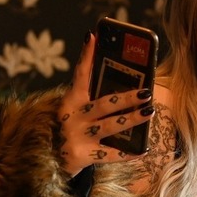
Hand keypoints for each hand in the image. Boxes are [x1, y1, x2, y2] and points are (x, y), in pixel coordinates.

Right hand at [57, 31, 154, 177]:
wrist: (47, 160)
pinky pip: (111, 154)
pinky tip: (143, 150)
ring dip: (132, 119)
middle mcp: (73, 117)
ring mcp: (78, 136)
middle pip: (104, 104)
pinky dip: (128, 153)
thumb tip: (119, 82)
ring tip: (149, 111)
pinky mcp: (83, 155)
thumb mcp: (74, 110)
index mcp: (71, 101)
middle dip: (127, 98)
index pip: (80, 74)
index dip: (86, 55)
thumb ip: (90, 97)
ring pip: (110, 126)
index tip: (94, 37)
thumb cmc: (68, 129)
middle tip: (146, 92)